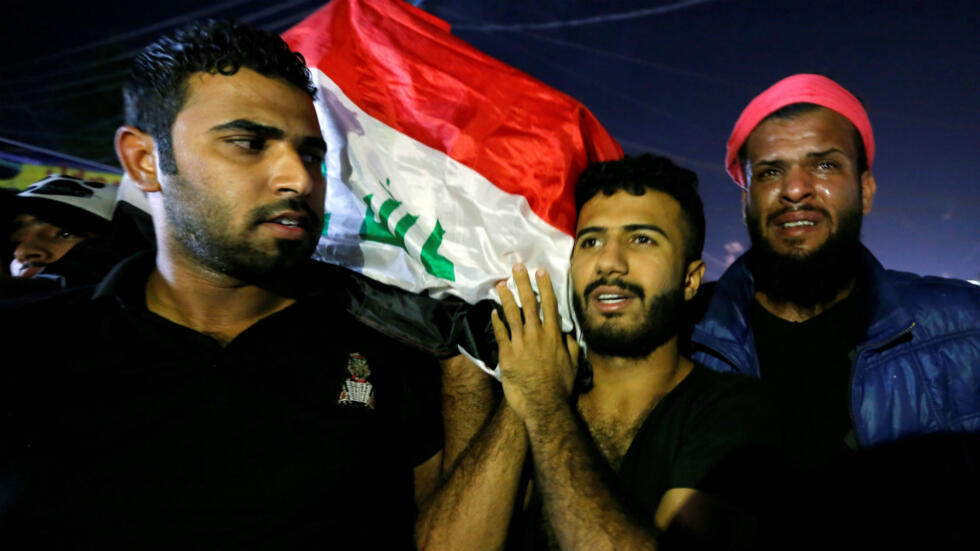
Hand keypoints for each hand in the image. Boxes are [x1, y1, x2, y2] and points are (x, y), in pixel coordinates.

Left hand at [491, 264, 576, 420]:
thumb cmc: (562, 386)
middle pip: (529, 303)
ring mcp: (520, 343)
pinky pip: (500, 333)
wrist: (544, 403)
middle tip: (517, 267)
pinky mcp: (506, 354)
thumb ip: (571, 345)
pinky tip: (494, 312)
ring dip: (506, 297)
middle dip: (523, 283)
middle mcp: (536, 334)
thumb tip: (568, 333)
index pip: (549, 305)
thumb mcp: (574, 363)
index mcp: (554, 335)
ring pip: (512, 314)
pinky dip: (497, 321)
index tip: (540, 272)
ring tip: (500, 284)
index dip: (544, 286)